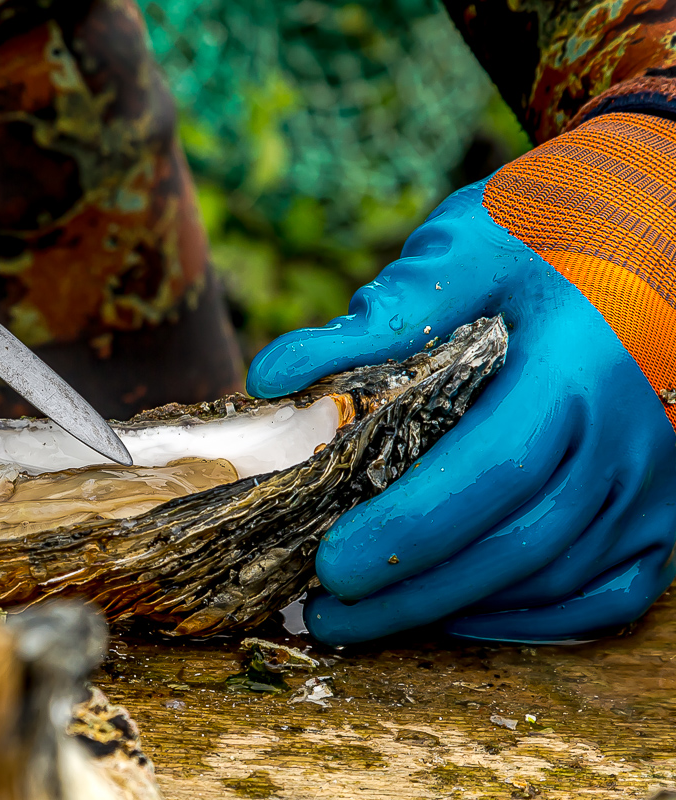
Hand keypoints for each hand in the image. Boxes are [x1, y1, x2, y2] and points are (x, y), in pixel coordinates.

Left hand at [248, 113, 675, 645]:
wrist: (658, 221)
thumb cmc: (555, 228)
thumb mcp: (466, 249)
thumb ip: (378, 319)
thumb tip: (274, 377)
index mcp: (582, 365)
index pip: (492, 471)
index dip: (410, 529)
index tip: (330, 567)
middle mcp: (632, 434)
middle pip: (517, 545)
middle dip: (415, 591)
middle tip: (328, 611)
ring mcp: (658, 478)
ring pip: (556, 578)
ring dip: (460, 608)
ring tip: (372, 616)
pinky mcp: (662, 506)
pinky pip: (608, 590)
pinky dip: (533, 616)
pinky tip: (460, 612)